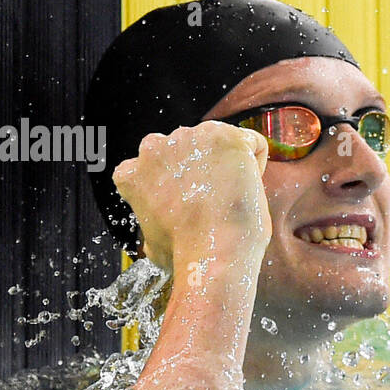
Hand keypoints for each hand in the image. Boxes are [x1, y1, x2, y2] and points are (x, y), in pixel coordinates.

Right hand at [112, 121, 271, 270]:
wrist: (213, 250)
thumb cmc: (186, 253)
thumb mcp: (153, 243)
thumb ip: (154, 225)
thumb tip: (157, 238)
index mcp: (133, 173)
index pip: (157, 166)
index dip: (179, 184)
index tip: (192, 202)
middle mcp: (155, 147)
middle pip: (187, 149)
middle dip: (202, 168)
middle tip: (216, 199)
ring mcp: (189, 138)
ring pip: (217, 143)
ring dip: (228, 163)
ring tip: (232, 196)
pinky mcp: (225, 136)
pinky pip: (250, 143)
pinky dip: (256, 162)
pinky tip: (250, 186)